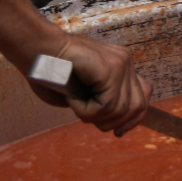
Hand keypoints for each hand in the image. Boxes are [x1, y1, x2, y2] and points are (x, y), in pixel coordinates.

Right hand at [24, 32, 151, 134]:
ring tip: (75, 104)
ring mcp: (121, 64)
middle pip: (137, 107)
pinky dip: (85, 110)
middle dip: (113, 123)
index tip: (118, 132)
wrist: (37, 48)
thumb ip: (99, 104)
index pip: (143, 97)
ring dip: (93, 117)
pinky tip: (72, 98)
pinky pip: (106, 105)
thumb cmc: (50, 71)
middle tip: (88, 117)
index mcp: (121, 67)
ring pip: (120, 110)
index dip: (133, 119)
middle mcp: (125, 63)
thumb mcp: (79, 93)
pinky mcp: (112, 68)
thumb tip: (114, 125)